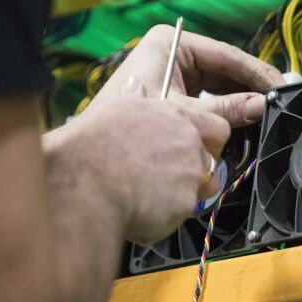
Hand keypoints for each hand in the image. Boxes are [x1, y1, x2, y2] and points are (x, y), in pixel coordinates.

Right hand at [51, 78, 229, 244]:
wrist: (83, 182)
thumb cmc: (91, 145)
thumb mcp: (113, 109)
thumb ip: (134, 99)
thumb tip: (136, 85)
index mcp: (175, 116)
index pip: (218, 128)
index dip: (209, 142)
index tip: (193, 150)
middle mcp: (189, 142)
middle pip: (210, 160)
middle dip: (194, 171)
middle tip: (164, 178)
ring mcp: (190, 173)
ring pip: (202, 188)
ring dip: (184, 193)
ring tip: (151, 196)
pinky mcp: (185, 202)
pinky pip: (183, 212)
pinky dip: (166, 216)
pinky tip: (142, 211)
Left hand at [87, 25, 284, 126]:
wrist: (97, 156)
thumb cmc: (134, 122)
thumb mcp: (186, 114)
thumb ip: (226, 110)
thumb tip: (263, 107)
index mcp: (172, 43)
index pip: (226, 55)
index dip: (256, 72)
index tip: (280, 86)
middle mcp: (173, 52)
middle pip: (224, 69)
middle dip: (249, 87)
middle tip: (279, 101)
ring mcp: (172, 71)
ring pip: (217, 83)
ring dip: (239, 99)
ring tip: (266, 112)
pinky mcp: (172, 92)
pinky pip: (207, 96)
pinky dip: (224, 108)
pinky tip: (243, 119)